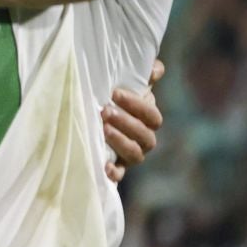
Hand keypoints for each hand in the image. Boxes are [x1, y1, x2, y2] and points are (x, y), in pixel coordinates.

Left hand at [103, 59, 165, 181]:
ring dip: (121, 142)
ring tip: (103, 130)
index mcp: (148, 118)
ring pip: (135, 154)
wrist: (92, 113)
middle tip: (105, 112)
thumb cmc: (112, 96)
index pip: (152, 115)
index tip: (115, 94)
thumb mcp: (127, 81)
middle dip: (126, 123)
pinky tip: (105, 166)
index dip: (137, 105)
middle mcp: (144, 138)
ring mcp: (131, 154)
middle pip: (145, 136)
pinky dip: (115, 173)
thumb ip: (144, 73)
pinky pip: (120, 175)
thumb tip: (154, 71)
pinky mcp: (116, 167)